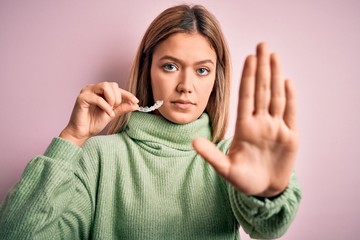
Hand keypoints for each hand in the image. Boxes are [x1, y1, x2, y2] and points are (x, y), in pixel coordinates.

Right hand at [60, 82, 138, 145]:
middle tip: (116, 108)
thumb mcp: (112, 114)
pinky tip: (109, 114)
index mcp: (99, 90)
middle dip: (118, 97)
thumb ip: (122, 108)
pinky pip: (98, 98)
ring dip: (112, 98)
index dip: (127, 94)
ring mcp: (86, 92)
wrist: (82, 133)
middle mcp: (92, 88)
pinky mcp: (81, 98)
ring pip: (105, 86)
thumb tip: (135, 105)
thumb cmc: (93, 122)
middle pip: (111, 84)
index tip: (136, 101)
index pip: (116, 87)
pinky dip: (106, 107)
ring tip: (112, 109)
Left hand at [193, 43, 297, 196]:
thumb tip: (193, 142)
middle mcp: (261, 123)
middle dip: (262, 68)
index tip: (248, 58)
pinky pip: (290, 114)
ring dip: (276, 76)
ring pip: (276, 97)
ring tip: (274, 56)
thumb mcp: (225, 168)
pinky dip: (290, 98)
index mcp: (245, 128)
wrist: (263, 191)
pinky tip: (287, 81)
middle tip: (262, 45)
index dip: (248, 77)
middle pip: (262, 90)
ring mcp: (276, 128)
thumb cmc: (243, 180)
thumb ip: (211, 155)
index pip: (246, 97)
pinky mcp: (291, 137)